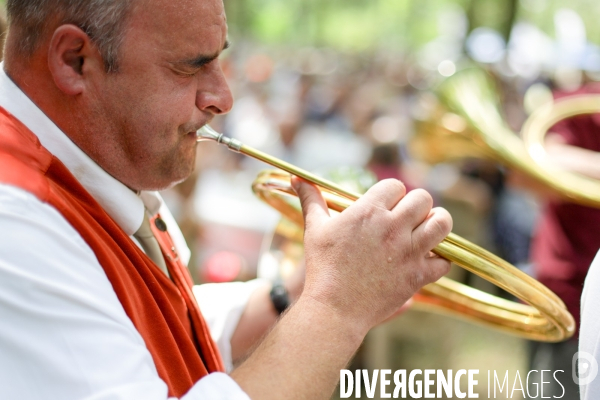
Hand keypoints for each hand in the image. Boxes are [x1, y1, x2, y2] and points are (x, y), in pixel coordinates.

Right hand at [292, 177, 451, 333]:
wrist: (334, 309)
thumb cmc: (322, 268)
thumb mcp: (315, 229)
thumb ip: (311, 200)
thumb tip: (297, 179)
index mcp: (368, 211)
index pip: (396, 186)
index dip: (393, 193)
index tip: (388, 204)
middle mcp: (392, 227)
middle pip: (423, 198)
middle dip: (416, 205)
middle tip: (408, 217)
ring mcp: (409, 251)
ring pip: (442, 223)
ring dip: (437, 223)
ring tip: (427, 230)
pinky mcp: (418, 275)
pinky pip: (444, 260)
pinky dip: (439, 259)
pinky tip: (426, 260)